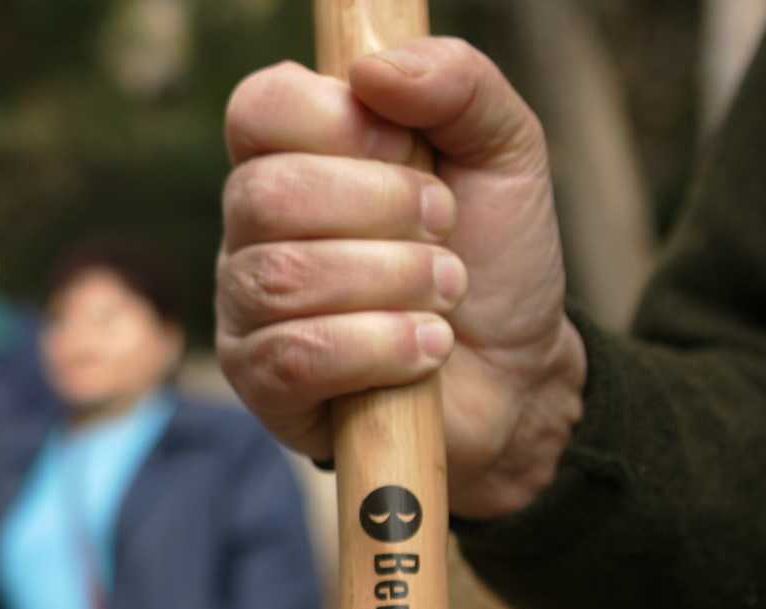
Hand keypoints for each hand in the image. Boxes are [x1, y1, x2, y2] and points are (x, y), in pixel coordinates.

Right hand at [216, 38, 586, 519]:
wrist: (518, 374)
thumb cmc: (493, 258)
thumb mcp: (504, 151)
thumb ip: (457, 84)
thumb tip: (372, 68)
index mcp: (295, 156)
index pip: (259, 108)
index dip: (336, 123)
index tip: (409, 150)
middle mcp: (254, 228)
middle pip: (268, 194)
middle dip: (384, 210)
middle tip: (444, 230)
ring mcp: (247, 307)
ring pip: (285, 275)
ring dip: (394, 281)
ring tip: (445, 294)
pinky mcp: (261, 383)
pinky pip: (295, 353)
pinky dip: (380, 346)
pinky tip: (425, 348)